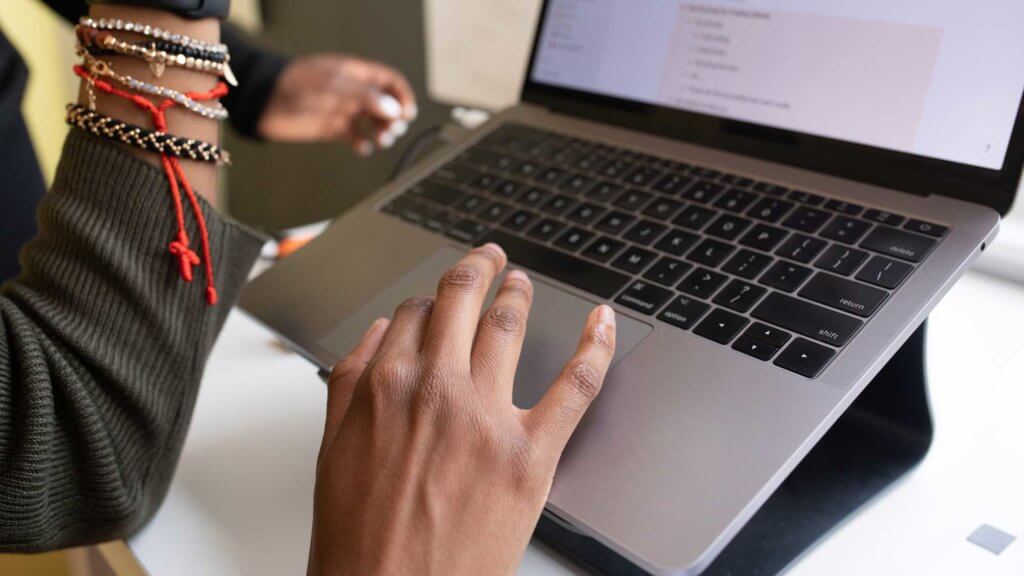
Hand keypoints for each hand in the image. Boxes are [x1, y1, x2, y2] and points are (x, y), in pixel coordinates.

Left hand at [258, 54, 416, 154]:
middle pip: (386, 104)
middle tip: (391, 130)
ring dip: (382, 132)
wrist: (264, 101)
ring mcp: (343, 110)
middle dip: (394, 118)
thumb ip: (365, 96)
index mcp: (356, 74)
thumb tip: (394, 109)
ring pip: (374, 122)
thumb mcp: (334, 86)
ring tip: (381, 140)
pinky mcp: (332, 128)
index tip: (406, 114)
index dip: (402, 96)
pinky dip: (363, 144)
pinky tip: (362, 148)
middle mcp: (353, 92)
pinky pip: (355, 136)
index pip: (390, 82)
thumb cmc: (295, 84)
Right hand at [308, 244, 616, 574]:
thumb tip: (376, 337)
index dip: (432, 300)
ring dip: (519, 293)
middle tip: (490, 257)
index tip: (441, 298)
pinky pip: (577, 382)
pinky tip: (602, 322)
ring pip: (509, 326)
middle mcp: (435, 389)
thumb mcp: (332, 452)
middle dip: (478, 268)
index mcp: (383, 386)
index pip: (414, 314)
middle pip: (462, 301)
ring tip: (523, 283)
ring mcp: (485, 417)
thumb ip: (350, 384)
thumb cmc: (359, 541)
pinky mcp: (530, 454)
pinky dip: (596, 345)